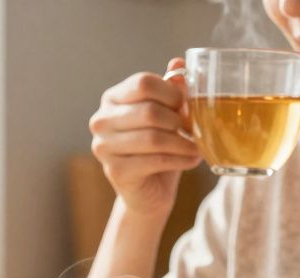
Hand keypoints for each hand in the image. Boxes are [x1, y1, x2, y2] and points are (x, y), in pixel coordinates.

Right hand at [89, 58, 202, 214]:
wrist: (149, 192)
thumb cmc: (159, 148)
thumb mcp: (167, 116)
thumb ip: (171, 90)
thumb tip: (178, 63)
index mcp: (112, 98)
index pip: (143, 83)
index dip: (171, 93)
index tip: (186, 106)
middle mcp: (101, 120)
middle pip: (149, 111)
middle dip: (179, 121)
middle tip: (195, 130)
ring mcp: (104, 147)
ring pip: (153, 138)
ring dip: (183, 143)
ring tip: (198, 147)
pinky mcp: (115, 171)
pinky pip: (155, 160)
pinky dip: (180, 159)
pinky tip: (192, 160)